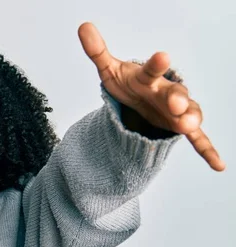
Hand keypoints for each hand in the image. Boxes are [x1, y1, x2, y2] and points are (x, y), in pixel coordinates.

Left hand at [77, 22, 224, 171]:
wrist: (140, 99)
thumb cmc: (128, 83)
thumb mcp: (110, 70)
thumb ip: (98, 51)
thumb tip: (82, 27)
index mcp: (149, 78)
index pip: (152, 70)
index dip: (156, 64)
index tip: (162, 56)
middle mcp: (167, 92)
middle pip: (175, 92)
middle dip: (177, 97)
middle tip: (176, 102)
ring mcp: (177, 110)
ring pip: (190, 113)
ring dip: (191, 118)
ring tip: (189, 125)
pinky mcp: (180, 128)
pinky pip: (197, 140)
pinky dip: (207, 151)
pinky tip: (218, 165)